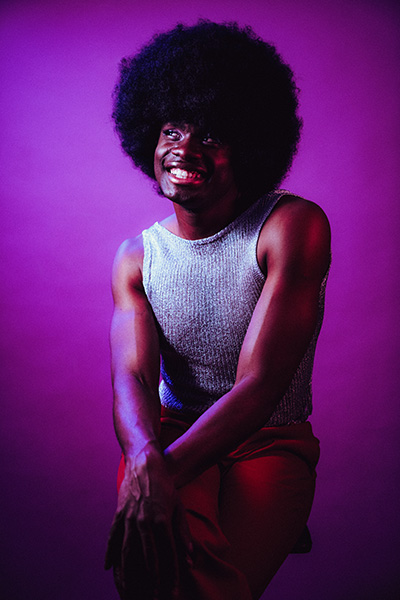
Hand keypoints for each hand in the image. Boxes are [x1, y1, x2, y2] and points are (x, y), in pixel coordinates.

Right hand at [105, 442, 192, 599]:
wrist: (145, 462)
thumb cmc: (165, 485)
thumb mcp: (179, 507)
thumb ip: (183, 534)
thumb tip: (191, 559)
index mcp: (162, 521)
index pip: (168, 556)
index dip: (171, 577)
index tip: (172, 594)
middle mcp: (144, 522)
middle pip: (146, 560)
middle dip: (150, 584)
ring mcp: (129, 519)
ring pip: (126, 554)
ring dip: (127, 576)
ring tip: (127, 594)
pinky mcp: (119, 515)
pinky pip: (113, 538)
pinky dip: (110, 554)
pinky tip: (108, 569)